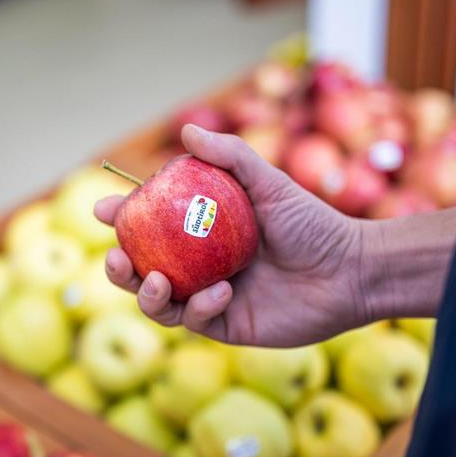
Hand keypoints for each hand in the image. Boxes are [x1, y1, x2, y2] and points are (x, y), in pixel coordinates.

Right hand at [94, 125, 366, 346]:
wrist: (350, 272)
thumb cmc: (313, 224)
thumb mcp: (269, 183)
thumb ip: (230, 157)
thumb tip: (188, 131)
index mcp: (203, 232)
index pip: (152, 226)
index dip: (123, 219)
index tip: (105, 209)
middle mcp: (201, 266)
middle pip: (143, 270)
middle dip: (120, 267)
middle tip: (117, 255)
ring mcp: (211, 297)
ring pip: (159, 303)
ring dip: (147, 293)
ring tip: (155, 279)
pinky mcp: (226, 325)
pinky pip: (196, 319)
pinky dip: (199, 306)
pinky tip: (221, 292)